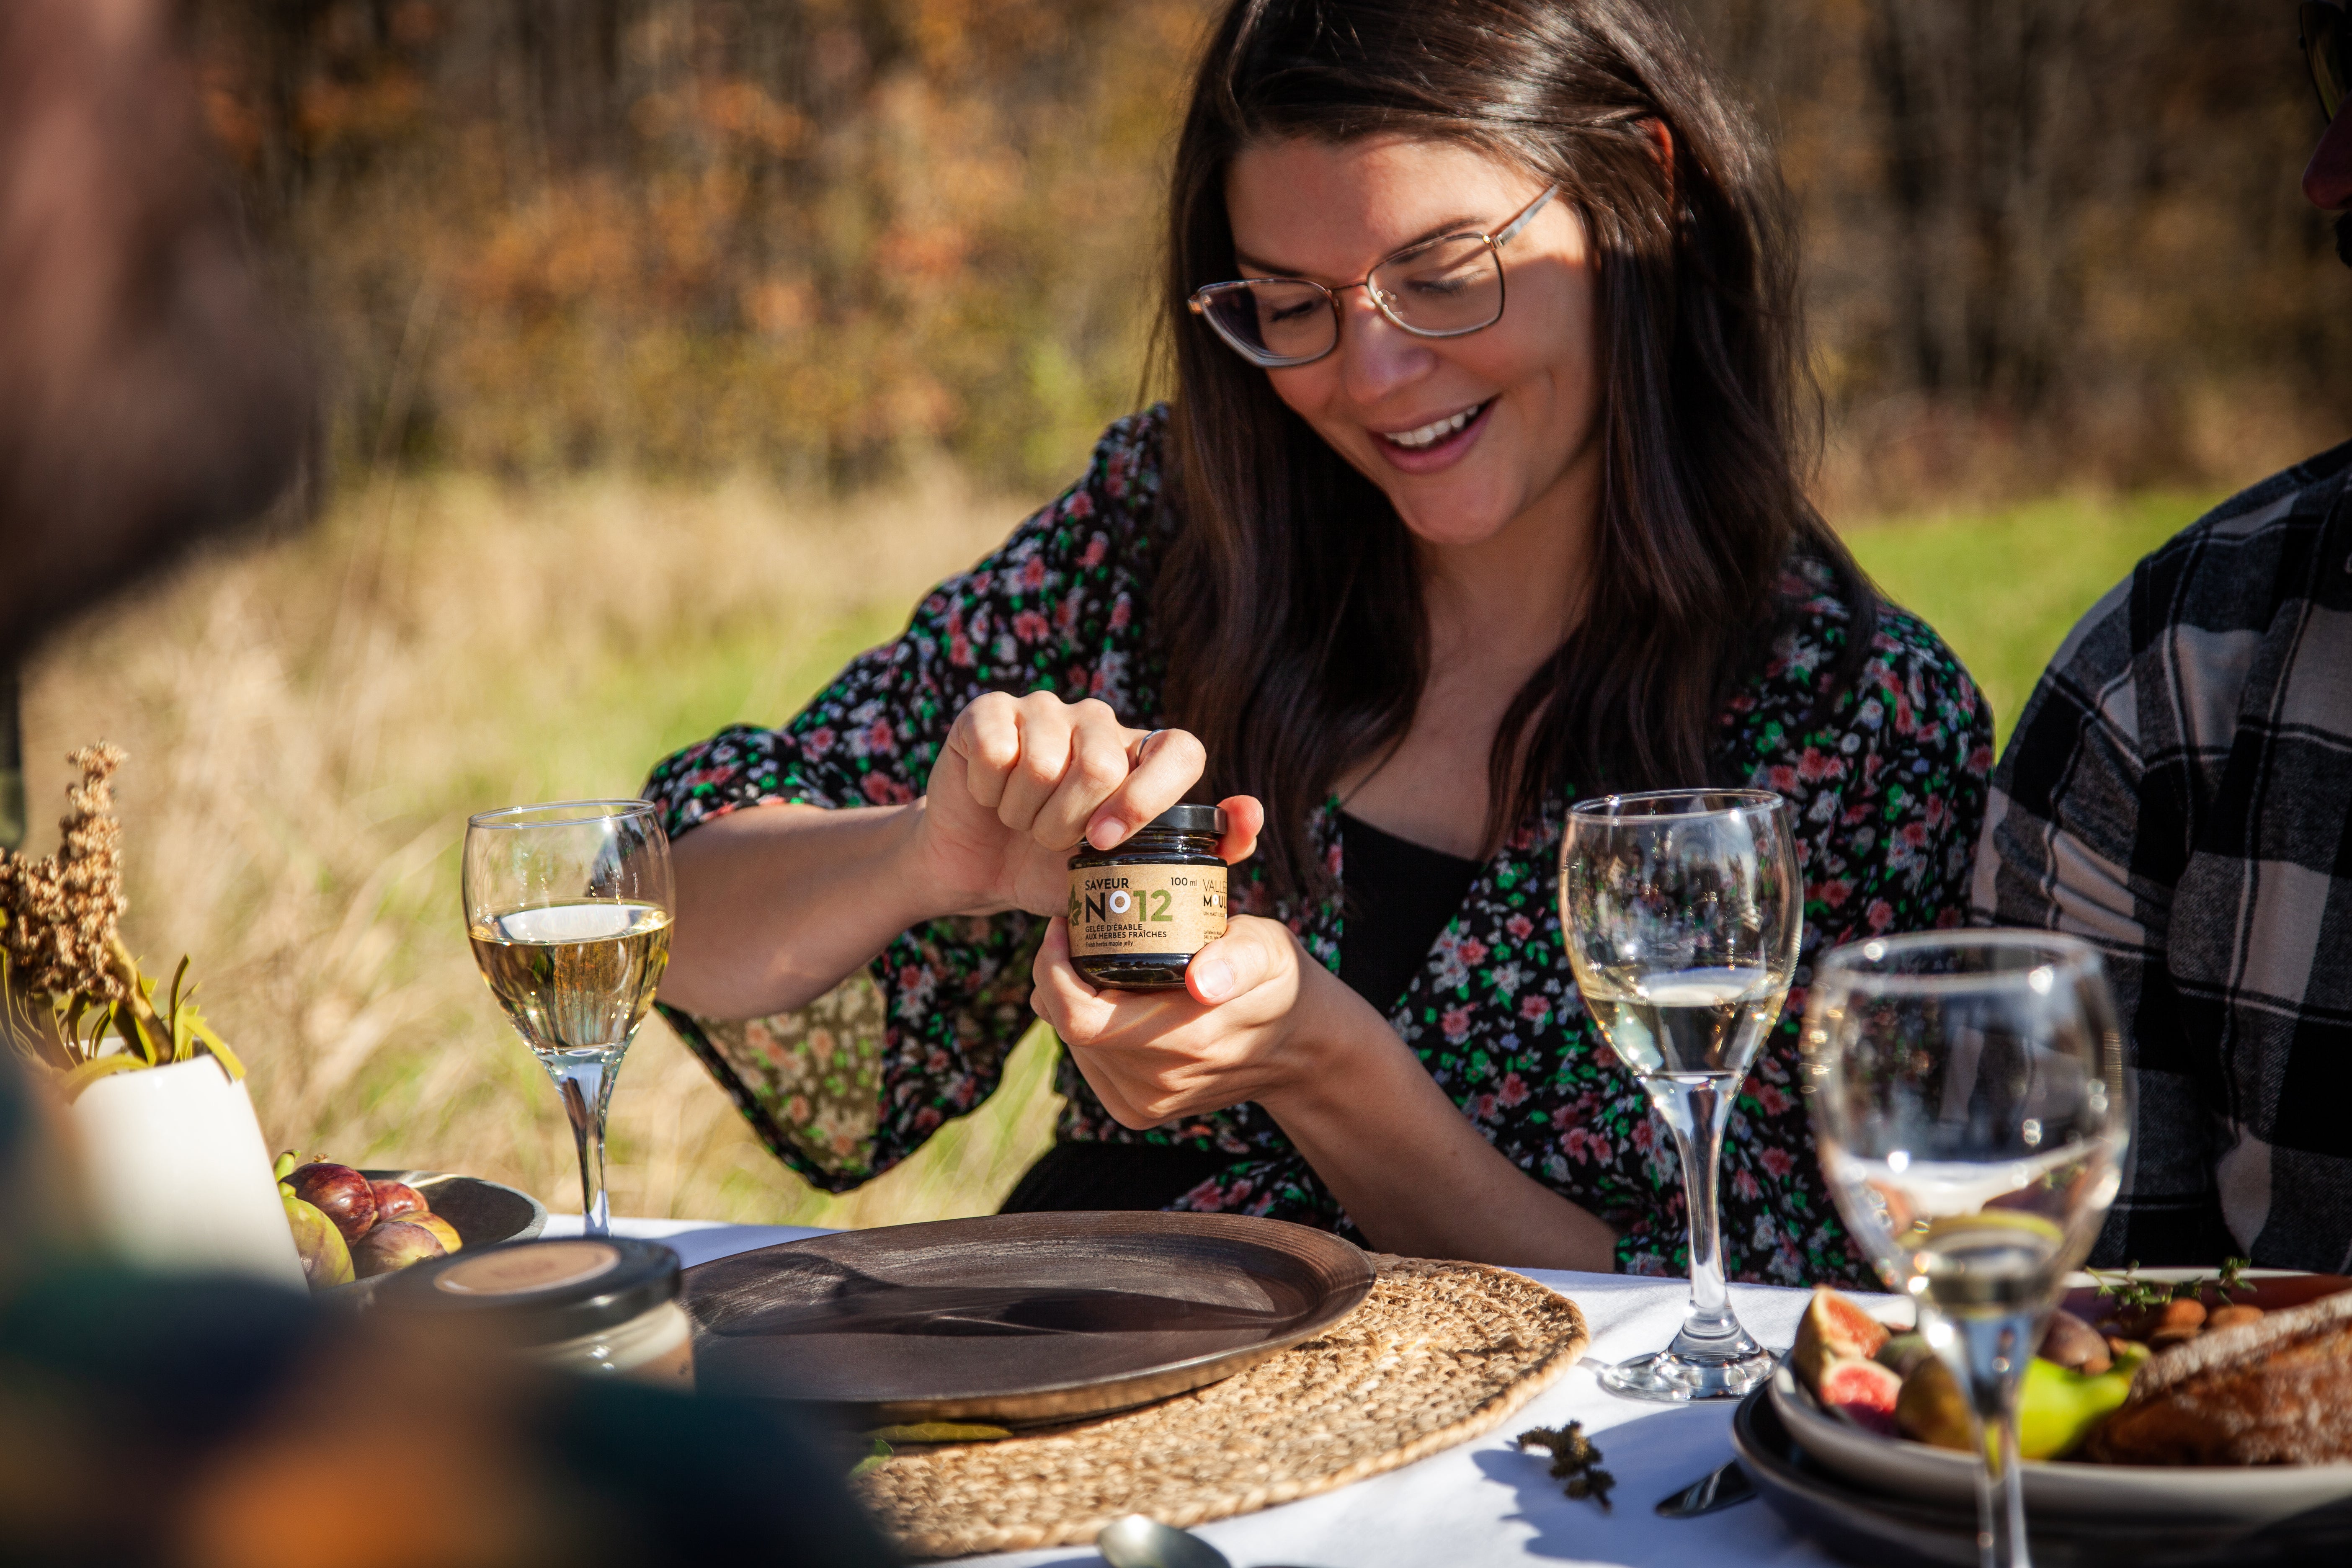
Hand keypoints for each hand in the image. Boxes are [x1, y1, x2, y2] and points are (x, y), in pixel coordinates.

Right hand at [914, 691, 1262, 916]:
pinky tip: (987, 795)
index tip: (1103, 843)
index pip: (1181, 750)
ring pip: (1044, 762)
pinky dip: (987, 791)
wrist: (979, 870)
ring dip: (1024, 814)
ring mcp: (1044, 710)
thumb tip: (1249, 816)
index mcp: (1142, 756)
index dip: (1148, 798)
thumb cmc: (1056, 870)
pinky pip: (996, 749)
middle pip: (1102, 764)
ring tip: (1020, 821)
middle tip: (1049, 841)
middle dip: (1066, 825)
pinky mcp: (989, 712)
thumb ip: (1197, 854)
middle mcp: (1100, 723)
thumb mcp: (1124, 875)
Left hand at [1028, 913, 1368, 1127]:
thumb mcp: (1267, 951)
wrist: (1296, 1048)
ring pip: (1072, 1044)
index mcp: (1183, 1041)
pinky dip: (1086, 1027)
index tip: (1063, 925)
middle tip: (1075, 935)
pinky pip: (1087, 1063)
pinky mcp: (1137, 1111)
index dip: (1053, 969)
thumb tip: (1202, 981)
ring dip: (1069, 1000)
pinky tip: (1110, 1000)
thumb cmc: (1275, 982)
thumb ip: (1237, 958)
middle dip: (1056, 976)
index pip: (1078, 1016)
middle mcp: (1155, 1083)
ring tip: (1094, 963)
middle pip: (1066, 1027)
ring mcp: (1145, 1102)